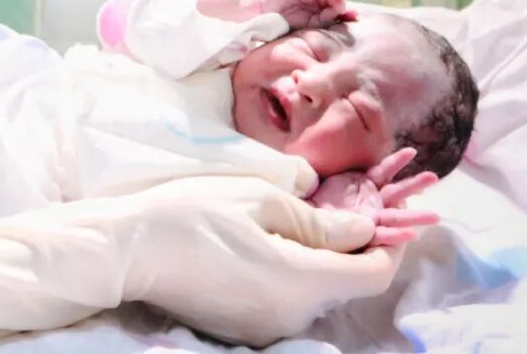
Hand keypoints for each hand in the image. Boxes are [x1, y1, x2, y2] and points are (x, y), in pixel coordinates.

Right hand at [0, 174, 399, 348]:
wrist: (127, 249)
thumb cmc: (189, 214)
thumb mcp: (256, 199)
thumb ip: (314, 219)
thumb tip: (359, 226)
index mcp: (298, 280)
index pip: (373, 274)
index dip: (393, 242)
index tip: (398, 211)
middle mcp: (290, 315)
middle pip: (345, 283)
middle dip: (355, 244)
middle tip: (348, 200)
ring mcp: (264, 326)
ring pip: (316, 290)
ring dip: (322, 256)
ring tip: (305, 213)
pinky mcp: (242, 325)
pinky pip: (287, 297)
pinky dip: (293, 269)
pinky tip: (270, 238)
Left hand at [312, 148, 438, 246]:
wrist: (304, 217)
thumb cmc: (313, 193)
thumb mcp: (320, 172)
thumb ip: (332, 160)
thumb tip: (321, 142)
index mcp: (363, 183)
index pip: (384, 170)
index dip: (397, 162)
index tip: (412, 152)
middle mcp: (371, 200)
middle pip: (397, 191)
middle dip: (415, 184)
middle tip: (434, 177)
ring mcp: (371, 217)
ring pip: (397, 216)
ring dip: (416, 216)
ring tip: (436, 216)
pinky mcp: (365, 233)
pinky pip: (383, 235)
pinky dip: (396, 235)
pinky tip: (411, 235)